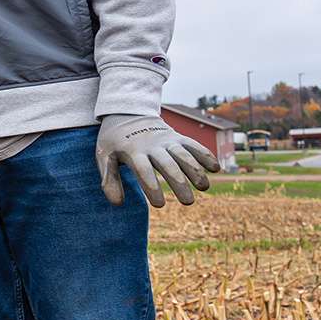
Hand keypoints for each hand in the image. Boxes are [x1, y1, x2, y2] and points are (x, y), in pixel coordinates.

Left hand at [96, 114, 218, 206]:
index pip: (143, 170)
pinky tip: (216, 168)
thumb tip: (117, 204)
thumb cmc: (114, 142)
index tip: (159, 205)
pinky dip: (205, 154)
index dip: (152, 187)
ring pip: (184, 155)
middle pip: (168, 164)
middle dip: (179, 183)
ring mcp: (167, 140)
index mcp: (133, 151)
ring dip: (196, 170)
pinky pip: (193, 145)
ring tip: (204, 187)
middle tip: (188, 202)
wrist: (126, 114)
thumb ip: (109, 180)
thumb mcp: (104, 157)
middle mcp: (152, 146)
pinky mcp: (177, 138)